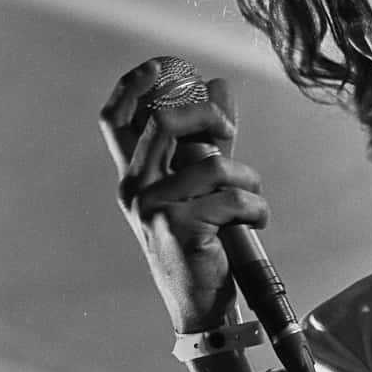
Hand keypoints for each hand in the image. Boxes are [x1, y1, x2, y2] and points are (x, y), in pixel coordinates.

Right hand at [99, 59, 270, 331]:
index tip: (167, 64)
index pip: (116, 117)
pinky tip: (255, 222)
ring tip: (253, 199)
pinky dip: (255, 207)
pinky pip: (231, 198)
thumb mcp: (203, 185)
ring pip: (211, 164)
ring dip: (248, 179)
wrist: (201, 306)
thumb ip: (209, 136)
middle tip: (227, 132)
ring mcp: (152, 209)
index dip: (137, 83)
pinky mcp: (178, 229)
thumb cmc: (203, 242)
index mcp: (133, 175)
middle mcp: (133, 188)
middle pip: (163, 122)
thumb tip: (218, 82)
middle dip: (206, 115)